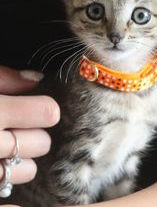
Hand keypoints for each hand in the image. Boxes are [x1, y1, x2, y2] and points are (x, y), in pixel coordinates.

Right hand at [0, 66, 59, 204]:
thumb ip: (4, 78)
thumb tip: (35, 79)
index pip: (46, 112)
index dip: (45, 110)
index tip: (42, 109)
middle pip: (41, 142)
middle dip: (36, 134)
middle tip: (21, 127)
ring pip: (28, 168)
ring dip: (25, 157)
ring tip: (10, 146)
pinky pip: (9, 184)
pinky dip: (11, 174)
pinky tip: (2, 162)